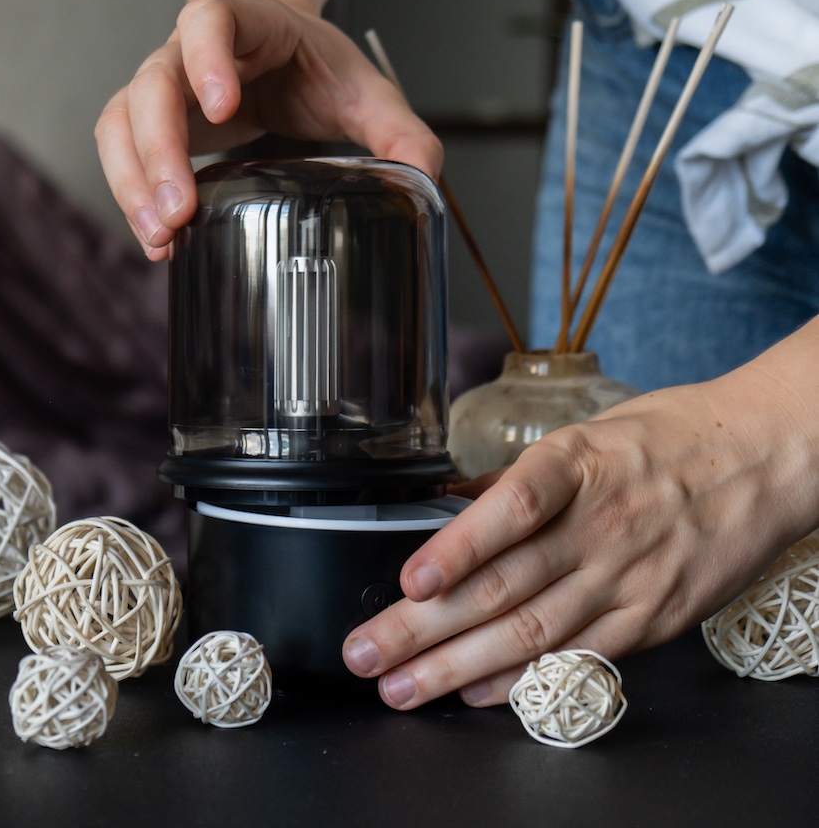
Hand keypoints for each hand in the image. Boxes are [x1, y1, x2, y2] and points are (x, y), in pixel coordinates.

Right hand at [94, 0, 440, 260]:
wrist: (276, 49)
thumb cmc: (311, 64)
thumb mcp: (362, 87)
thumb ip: (397, 127)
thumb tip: (424, 176)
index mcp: (244, 24)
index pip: (208, 22)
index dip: (206, 60)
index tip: (222, 110)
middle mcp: (186, 52)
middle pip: (151, 85)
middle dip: (159, 150)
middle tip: (180, 209)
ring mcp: (160, 88)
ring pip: (120, 123)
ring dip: (132, 181)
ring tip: (160, 238)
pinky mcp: (147, 126)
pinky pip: (121, 154)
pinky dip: (131, 198)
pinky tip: (158, 242)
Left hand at [341, 356, 818, 709]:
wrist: (762, 456)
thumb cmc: (662, 439)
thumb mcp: (582, 437)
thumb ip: (517, 484)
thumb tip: (447, 511)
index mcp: (573, 466)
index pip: (512, 510)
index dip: (457, 548)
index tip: (410, 580)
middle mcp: (599, 525)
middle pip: (502, 585)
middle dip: (423, 627)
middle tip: (367, 654)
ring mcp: (628, 576)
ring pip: (532, 631)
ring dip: (457, 666)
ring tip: (404, 686)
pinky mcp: (654, 616)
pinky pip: (580, 656)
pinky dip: (525, 679)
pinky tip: (478, 693)